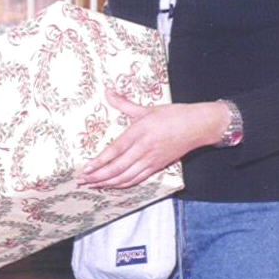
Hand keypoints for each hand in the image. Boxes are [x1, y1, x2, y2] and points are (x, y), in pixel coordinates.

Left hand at [78, 96, 225, 188]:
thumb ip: (124, 103)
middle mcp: (144, 149)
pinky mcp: (157, 167)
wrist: (198, 126)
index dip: (99, 161)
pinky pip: (137, 179)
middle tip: (81, 180)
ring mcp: (151, 160)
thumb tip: (107, 92)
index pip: (115, 150)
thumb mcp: (146, 108)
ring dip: (107, 183)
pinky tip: (112, 186)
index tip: (85, 167)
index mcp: (139, 132)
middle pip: (117, 168)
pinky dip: (123, 184)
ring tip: (91, 185)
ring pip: (126, 177)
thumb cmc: (172, 115)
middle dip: (97, 176)